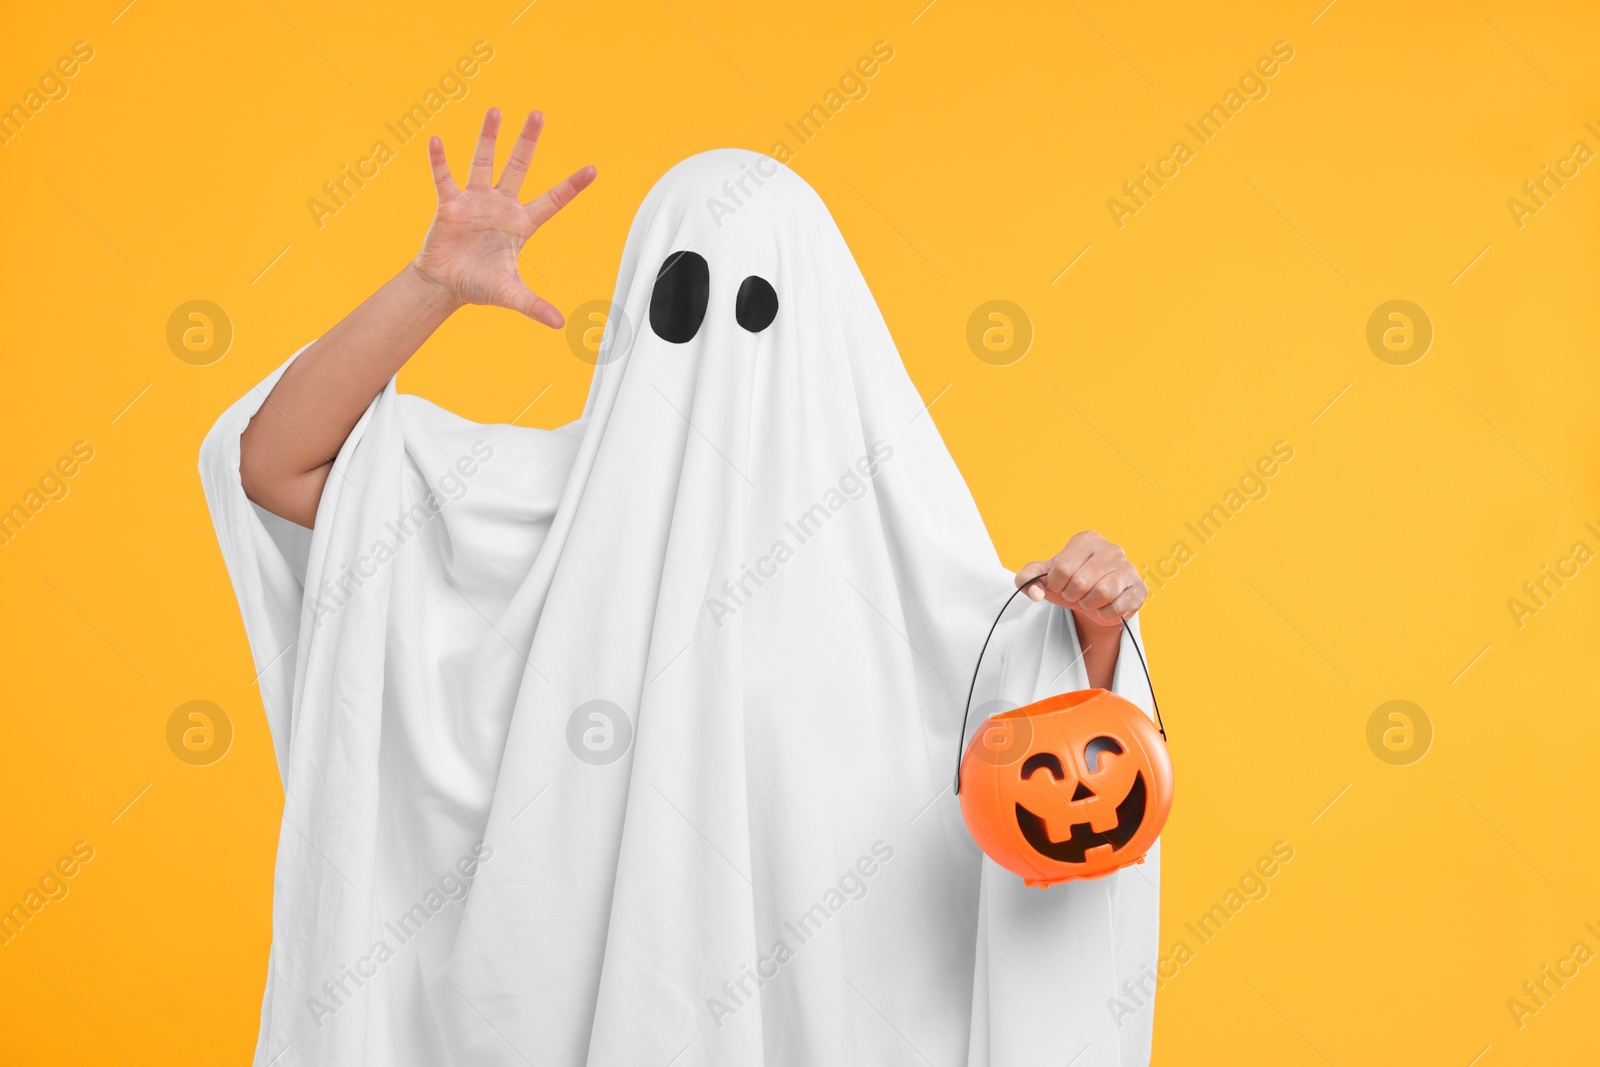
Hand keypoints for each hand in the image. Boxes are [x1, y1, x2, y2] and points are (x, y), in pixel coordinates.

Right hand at [409, 108, 595, 326]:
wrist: (446, 285)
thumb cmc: (480, 285)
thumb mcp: (511, 295)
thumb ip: (534, 306)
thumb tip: (560, 324)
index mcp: (522, 225)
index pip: (553, 201)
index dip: (572, 186)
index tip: (593, 170)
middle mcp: (501, 206)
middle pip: (519, 167)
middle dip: (528, 142)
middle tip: (538, 114)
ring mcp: (475, 201)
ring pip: (484, 162)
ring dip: (488, 137)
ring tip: (495, 110)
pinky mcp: (449, 204)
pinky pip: (444, 177)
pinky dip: (440, 161)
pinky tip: (437, 141)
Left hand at [1014, 531, 1146, 630]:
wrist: (1094, 603)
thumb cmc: (1069, 584)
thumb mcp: (1045, 579)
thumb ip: (1028, 578)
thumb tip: (1034, 592)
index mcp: (1086, 540)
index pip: (1062, 567)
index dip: (1055, 584)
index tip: (1059, 586)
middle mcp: (1111, 549)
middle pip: (1081, 581)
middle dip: (1072, 595)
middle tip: (1074, 595)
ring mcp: (1128, 568)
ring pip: (1103, 593)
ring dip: (1089, 604)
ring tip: (1088, 601)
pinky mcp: (1139, 589)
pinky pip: (1120, 606)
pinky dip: (1106, 613)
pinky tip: (1104, 608)